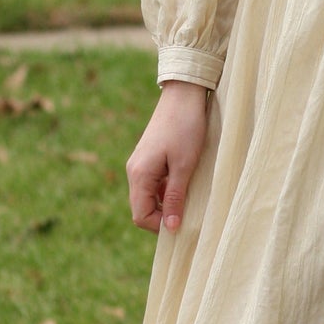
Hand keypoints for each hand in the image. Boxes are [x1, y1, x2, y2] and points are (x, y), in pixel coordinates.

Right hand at [126, 81, 210, 233]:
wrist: (184, 95)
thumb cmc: (186, 128)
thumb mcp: (184, 166)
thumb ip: (174, 197)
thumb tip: (170, 228)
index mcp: (139, 174)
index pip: (140, 216)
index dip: (160, 226)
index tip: (183, 224)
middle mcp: (134, 171)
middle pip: (142, 208)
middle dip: (162, 217)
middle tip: (188, 214)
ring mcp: (140, 164)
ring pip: (148, 197)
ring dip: (166, 203)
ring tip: (189, 199)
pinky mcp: (149, 158)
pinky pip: (154, 184)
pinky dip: (167, 190)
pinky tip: (185, 184)